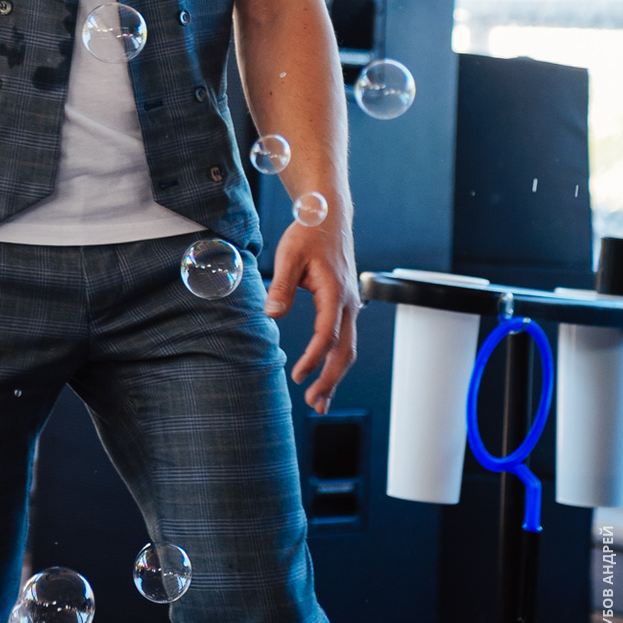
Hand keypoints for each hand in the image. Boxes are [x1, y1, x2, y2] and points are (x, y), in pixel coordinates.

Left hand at [264, 220, 358, 412]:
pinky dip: (336, 361)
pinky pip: (345, 339)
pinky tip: (325, 375)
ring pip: (348, 348)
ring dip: (336, 376)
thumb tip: (272, 315)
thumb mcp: (288, 255)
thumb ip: (280, 286)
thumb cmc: (307, 234)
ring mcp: (351, 306)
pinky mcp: (345, 306)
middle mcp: (349, 303)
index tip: (298, 377)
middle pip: (345, 351)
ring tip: (320, 402)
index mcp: (335, 293)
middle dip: (331, 380)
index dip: (313, 359)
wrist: (328, 218)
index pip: (327, 335)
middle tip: (315, 404)